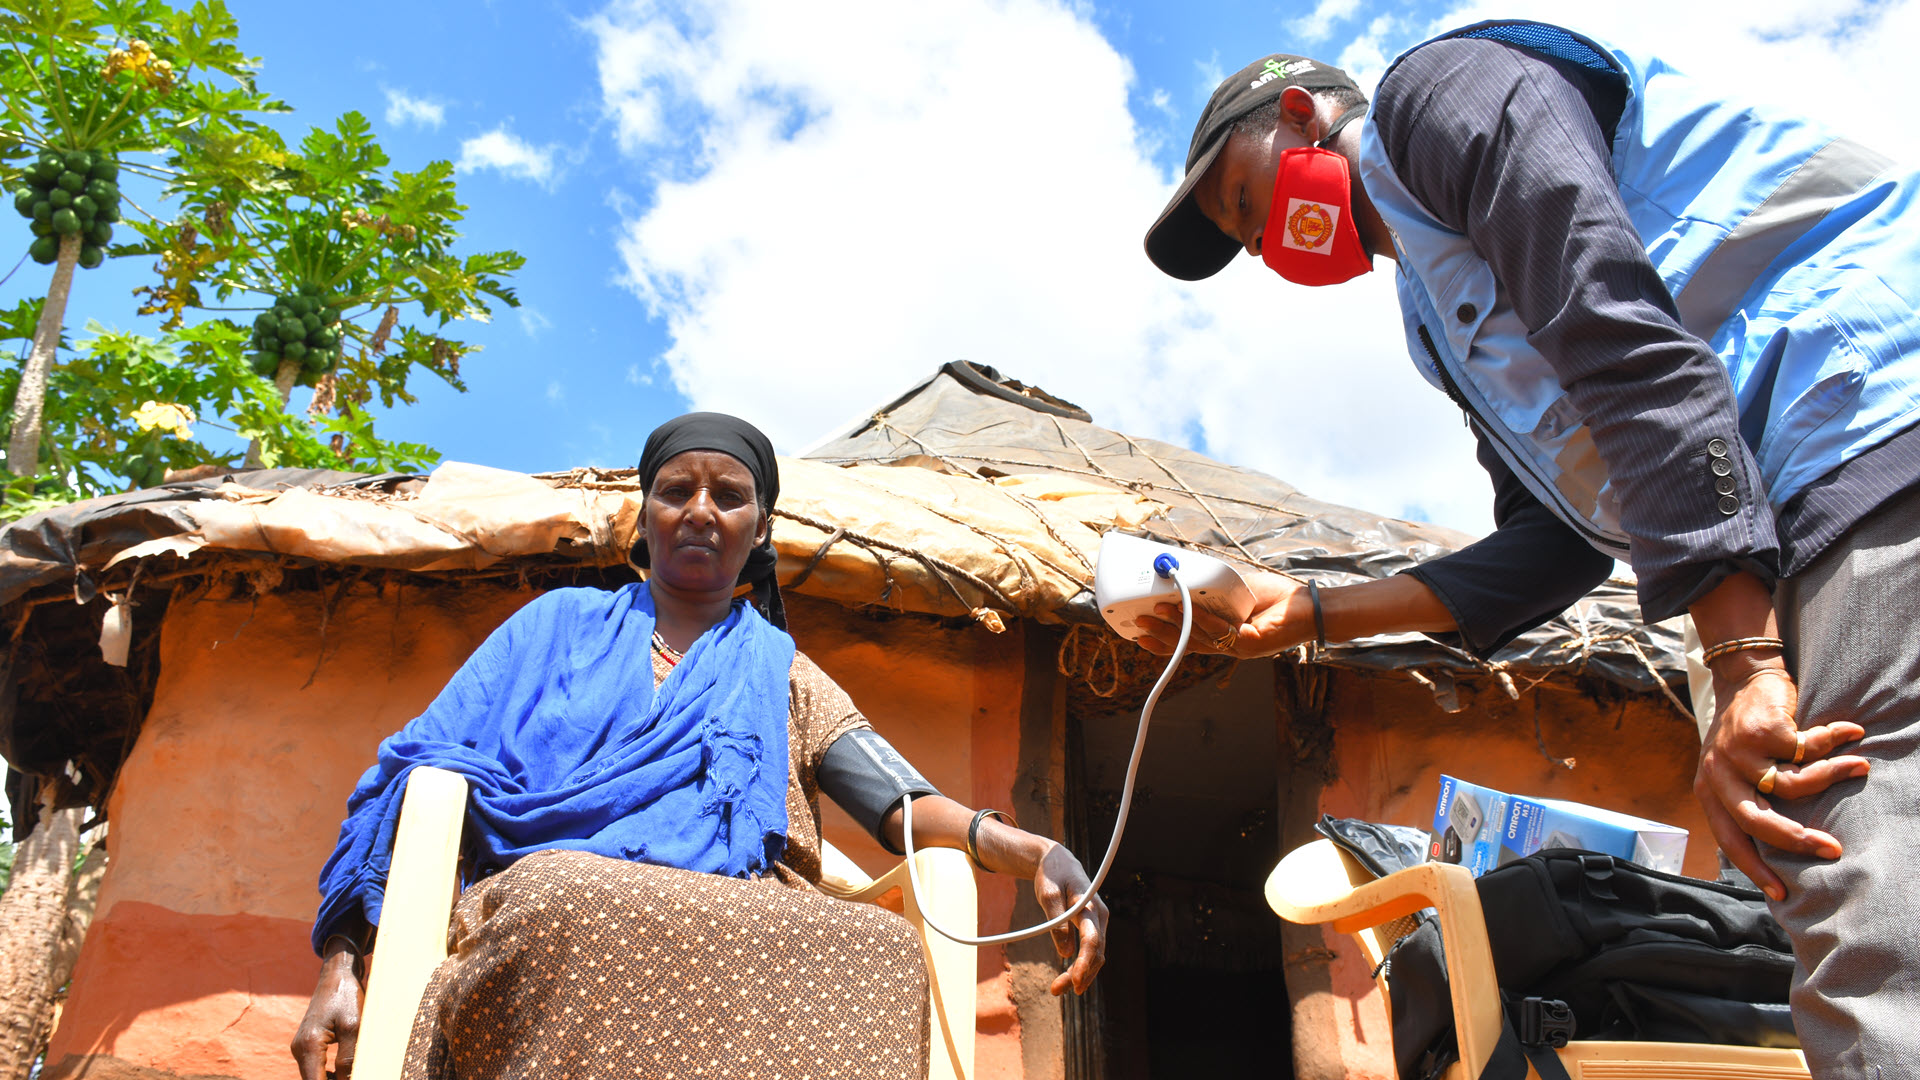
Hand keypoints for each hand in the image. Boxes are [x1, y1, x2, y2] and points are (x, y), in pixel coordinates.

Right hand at [291, 950, 362, 1079]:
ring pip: (315, 1076)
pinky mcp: (307, 1044)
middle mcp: (299, 1048)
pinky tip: (345, 1072)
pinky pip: (316, 1067)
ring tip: (355, 1072)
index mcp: (308, 1045)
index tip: (355, 1079)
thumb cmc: (346, 997)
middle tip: (359, 1074)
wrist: (337, 975)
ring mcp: (301, 1047)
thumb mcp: (353, 1026)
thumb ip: (349, 1057)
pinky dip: (330, 1074)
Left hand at [1032, 842, 1107, 994]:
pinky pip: (1090, 950)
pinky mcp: (1092, 926)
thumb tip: (1065, 953)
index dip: (1084, 963)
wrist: (1058, 861)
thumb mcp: (1048, 894)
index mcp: (1090, 905)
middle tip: (1056, 990)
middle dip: (1080, 974)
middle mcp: (1100, 915)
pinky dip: (1081, 965)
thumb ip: (1056, 922)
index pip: (1092, 940)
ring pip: (1095, 955)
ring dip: (1080, 974)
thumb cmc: (1052, 875)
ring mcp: (1098, 922)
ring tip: (1057, 989)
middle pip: (1096, 952)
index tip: (1075, 982)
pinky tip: (1068, 978)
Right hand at [1132, 570, 1306, 658]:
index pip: (1188, 642)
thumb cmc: (1278, 597)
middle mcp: (1229, 646)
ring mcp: (1239, 649)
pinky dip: (1203, 618)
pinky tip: (1189, 608)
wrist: (1310, 605)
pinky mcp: (1251, 645)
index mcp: (1223, 636)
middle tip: (1138, 622)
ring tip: (1157, 611)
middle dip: (1162, 633)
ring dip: (1176, 625)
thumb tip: (1185, 577)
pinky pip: (1220, 631)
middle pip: (1188, 644)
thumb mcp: (1238, 589)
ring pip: (1199, 640)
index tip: (1141, 632)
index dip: (1164, 639)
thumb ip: (1214, 589)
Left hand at [1694, 663, 1867, 899]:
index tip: (1780, 892)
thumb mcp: (1736, 769)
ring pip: (1792, 785)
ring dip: (1832, 777)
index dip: (1754, 866)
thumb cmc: (1748, 733)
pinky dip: (1832, 742)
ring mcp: (1737, 752)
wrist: (1743, 678)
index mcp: (1710, 790)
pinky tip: (1849, 732)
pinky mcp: (1760, 730)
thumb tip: (1784, 845)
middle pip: (1757, 821)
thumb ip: (1749, 798)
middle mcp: (1718, 773)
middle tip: (1832, 851)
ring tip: (1859, 767)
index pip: (1729, 837)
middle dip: (1796, 840)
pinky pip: (1806, 750)